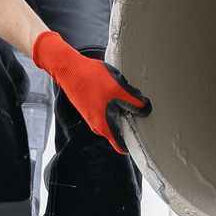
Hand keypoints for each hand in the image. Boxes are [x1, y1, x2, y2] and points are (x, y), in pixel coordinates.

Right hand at [31, 31, 149, 154]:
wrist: (69, 68)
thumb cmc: (91, 79)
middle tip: (138, 109)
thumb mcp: (119, 89)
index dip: (133, 143)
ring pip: (112, 120)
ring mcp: (92, 117)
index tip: (142, 134)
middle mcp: (97, 126)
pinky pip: (106, 111)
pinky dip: (113, 104)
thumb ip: (134, 102)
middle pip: (119, 131)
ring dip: (121, 111)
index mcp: (105, 127)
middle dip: (130, 122)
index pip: (121, 146)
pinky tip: (115, 90)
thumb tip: (146, 110)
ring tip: (126, 96)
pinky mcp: (89, 108)